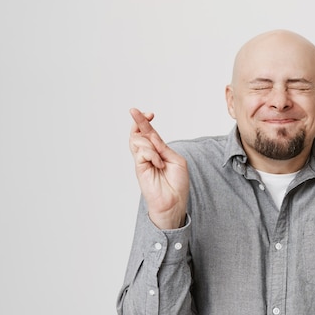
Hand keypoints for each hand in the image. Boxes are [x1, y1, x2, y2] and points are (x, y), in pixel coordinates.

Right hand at [129, 108, 188, 228]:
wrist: (174, 201)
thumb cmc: (177, 184)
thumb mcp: (176, 160)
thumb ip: (163, 147)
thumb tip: (151, 135)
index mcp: (158, 151)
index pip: (148, 133)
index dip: (146, 121)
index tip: (150, 114)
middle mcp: (148, 155)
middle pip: (137, 133)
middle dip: (138, 121)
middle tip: (139, 112)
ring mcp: (142, 161)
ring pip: (137, 141)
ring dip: (150, 145)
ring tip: (160, 159)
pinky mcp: (139, 168)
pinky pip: (141, 152)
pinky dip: (152, 155)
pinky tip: (158, 165)